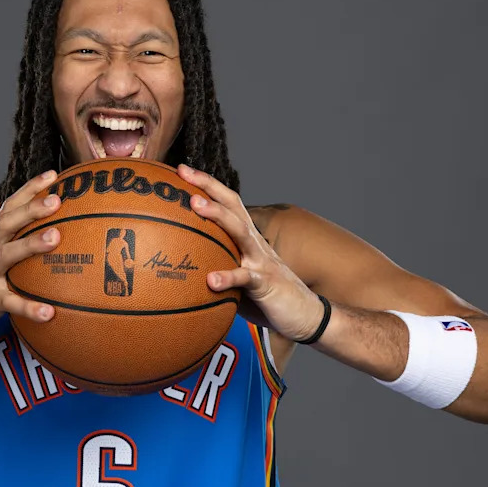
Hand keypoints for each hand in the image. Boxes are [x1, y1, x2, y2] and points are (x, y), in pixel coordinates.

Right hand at [0, 171, 61, 356]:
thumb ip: (16, 254)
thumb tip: (53, 245)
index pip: (9, 208)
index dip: (29, 190)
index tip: (53, 174)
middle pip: (8, 223)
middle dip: (32, 208)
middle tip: (58, 198)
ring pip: (7, 256)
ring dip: (31, 244)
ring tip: (56, 238)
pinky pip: (9, 304)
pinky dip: (29, 308)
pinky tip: (50, 313)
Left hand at [177, 165, 324, 341]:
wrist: (307, 316)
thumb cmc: (266, 296)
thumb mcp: (238, 279)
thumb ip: (217, 268)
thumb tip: (180, 270)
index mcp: (247, 239)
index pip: (227, 203)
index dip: (207, 185)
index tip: (182, 170)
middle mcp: (254, 243)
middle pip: (232, 206)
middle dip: (208, 187)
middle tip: (184, 173)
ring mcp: (261, 261)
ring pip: (239, 231)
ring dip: (217, 215)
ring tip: (195, 205)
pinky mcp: (266, 284)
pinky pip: (245, 278)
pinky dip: (228, 277)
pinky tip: (211, 280)